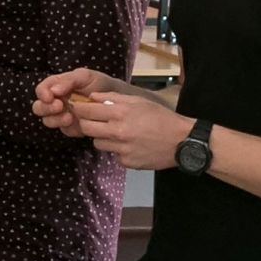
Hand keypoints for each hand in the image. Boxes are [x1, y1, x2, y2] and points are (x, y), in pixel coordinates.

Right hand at [32, 68, 120, 134]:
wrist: (117, 99)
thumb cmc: (99, 84)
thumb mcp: (85, 76)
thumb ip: (68, 80)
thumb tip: (54, 90)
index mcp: (57, 86)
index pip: (41, 89)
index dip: (42, 93)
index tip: (50, 96)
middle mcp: (56, 101)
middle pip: (39, 108)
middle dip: (46, 108)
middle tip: (60, 106)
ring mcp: (62, 115)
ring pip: (48, 121)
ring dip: (56, 120)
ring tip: (70, 117)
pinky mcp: (71, 127)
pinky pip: (63, 130)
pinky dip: (68, 128)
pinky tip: (78, 124)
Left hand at [68, 94, 193, 170]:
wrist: (182, 141)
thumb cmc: (161, 118)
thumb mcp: (139, 101)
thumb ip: (113, 98)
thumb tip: (92, 97)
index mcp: (120, 113)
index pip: (87, 111)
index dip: (79, 109)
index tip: (78, 108)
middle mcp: (118, 132)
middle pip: (86, 129)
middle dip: (86, 124)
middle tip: (94, 121)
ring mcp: (121, 149)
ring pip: (98, 143)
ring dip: (103, 138)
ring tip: (118, 133)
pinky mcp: (126, 162)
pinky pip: (113, 155)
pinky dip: (118, 150)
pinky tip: (131, 145)